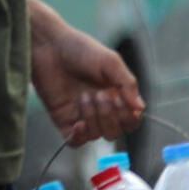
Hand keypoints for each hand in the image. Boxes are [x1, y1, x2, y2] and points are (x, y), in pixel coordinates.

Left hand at [30, 18, 143, 145]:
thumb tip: (140, 108)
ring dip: (93, 118)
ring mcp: (82, 115)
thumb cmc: (80, 49)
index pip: (130, 120)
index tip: (119, 100)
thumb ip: (128, 84)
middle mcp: (101, 108)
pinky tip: (78, 123)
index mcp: (117, 95)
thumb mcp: (111, 62)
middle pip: (114, 131)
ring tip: (83, 96)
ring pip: (96, 135)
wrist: (49, 47)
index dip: (128, 117)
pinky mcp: (62, 119)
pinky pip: (74, 142)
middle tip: (100, 94)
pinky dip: (78, 137)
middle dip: (109, 117)